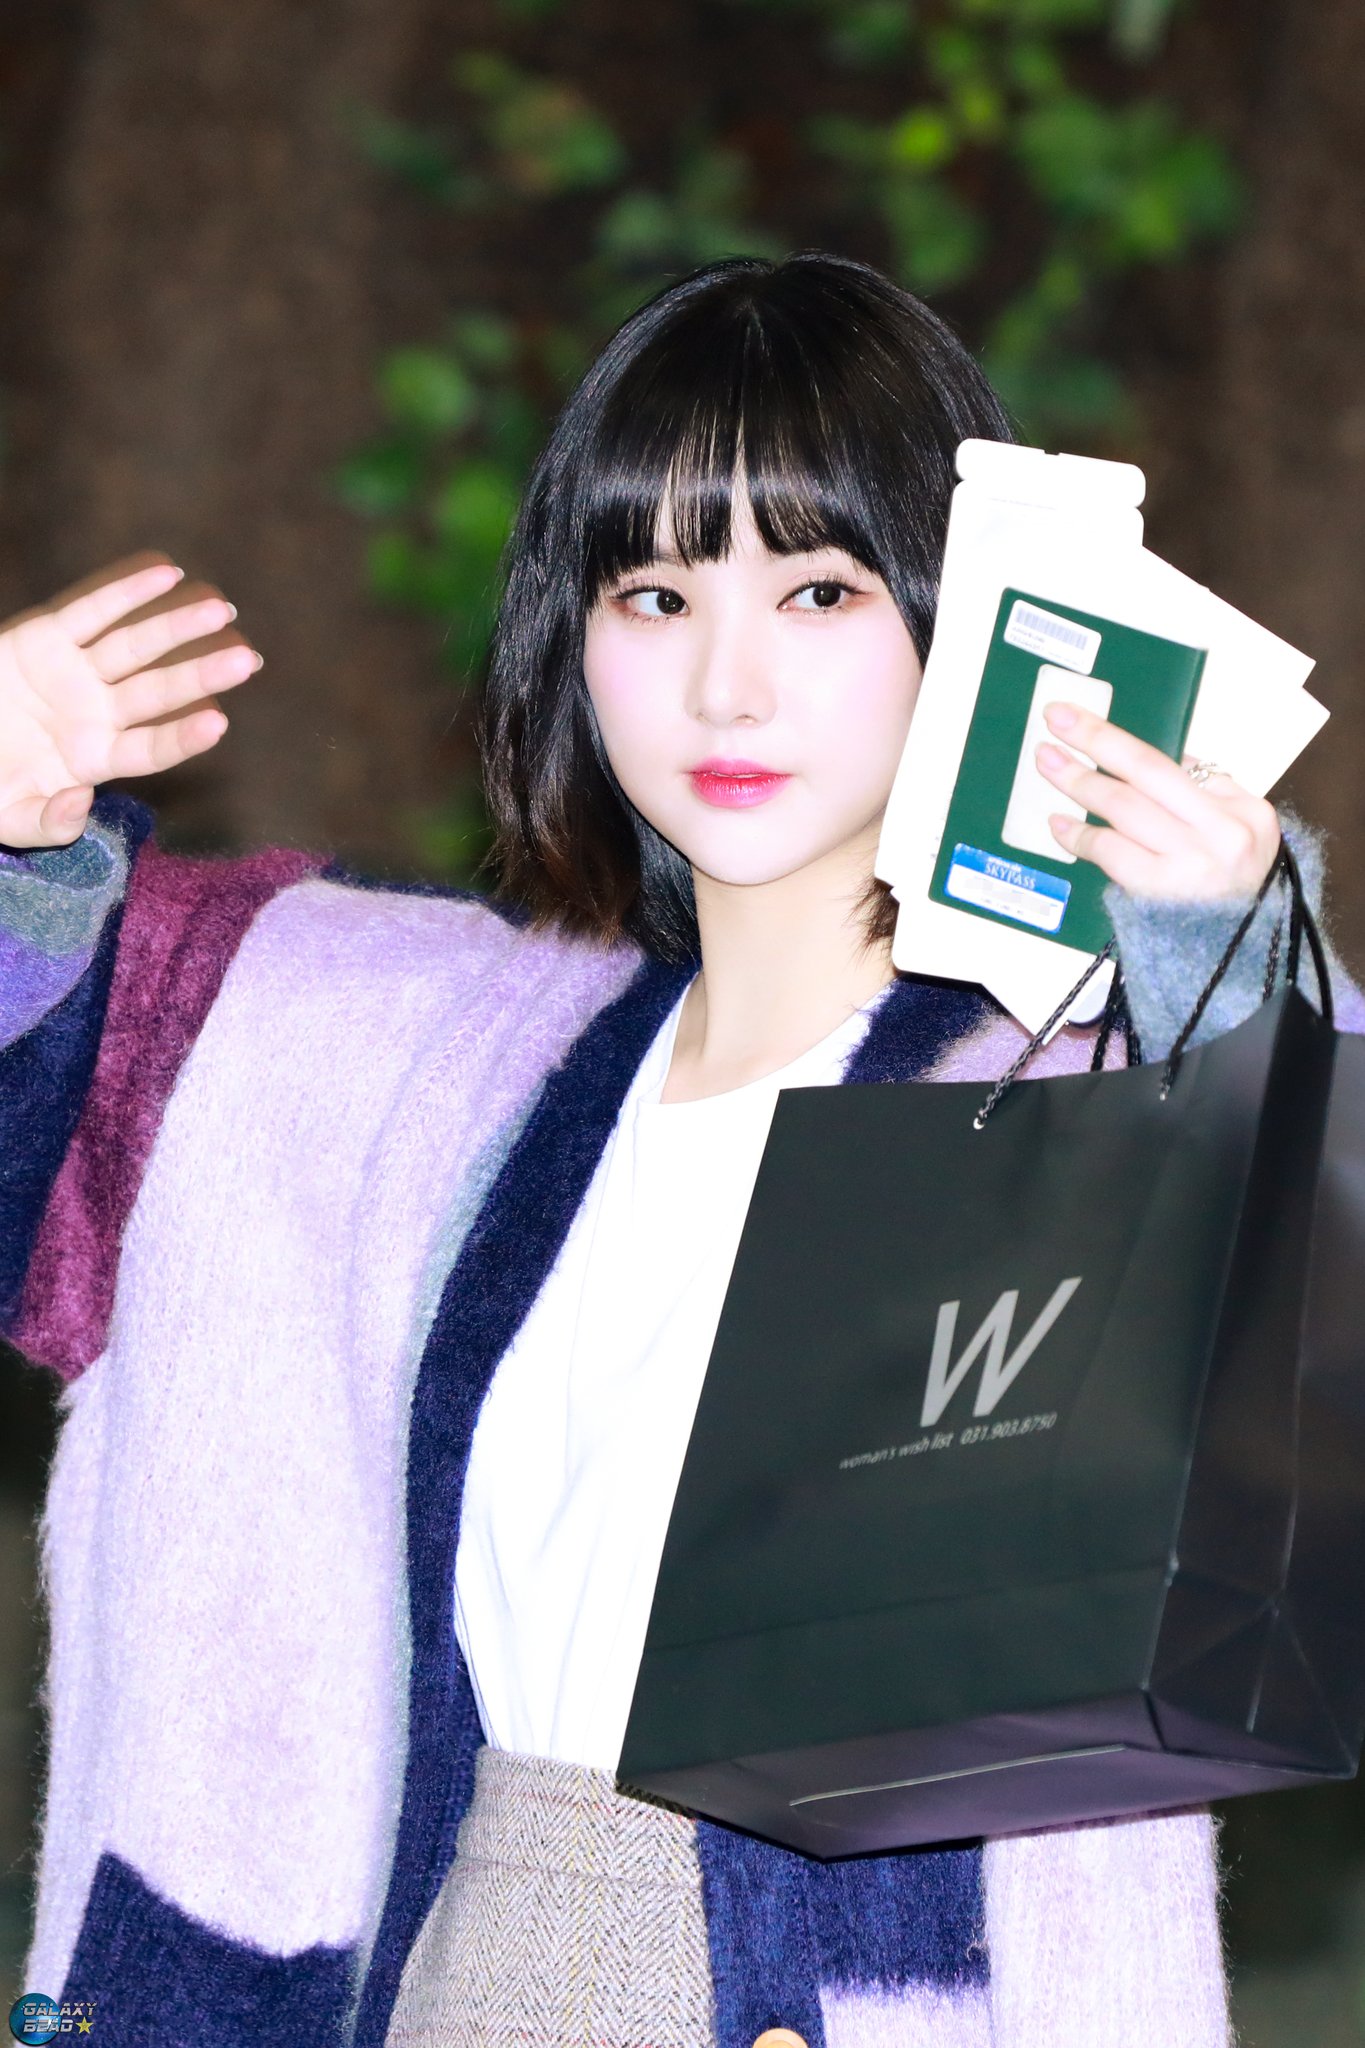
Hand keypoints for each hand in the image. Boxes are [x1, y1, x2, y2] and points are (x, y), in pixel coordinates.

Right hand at [0, 551, 261, 848]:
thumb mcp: (8, 820)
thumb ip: (46, 825)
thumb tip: (80, 801)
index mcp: (93, 761)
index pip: (149, 749)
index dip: (181, 736)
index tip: (218, 723)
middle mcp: (94, 714)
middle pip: (155, 692)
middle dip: (200, 675)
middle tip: (249, 660)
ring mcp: (73, 674)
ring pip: (132, 647)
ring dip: (175, 627)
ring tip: (220, 610)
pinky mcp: (44, 638)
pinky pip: (89, 611)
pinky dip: (125, 591)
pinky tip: (166, 573)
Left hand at [1035, 701, 1280, 900]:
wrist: (1239, 956)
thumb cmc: (1233, 888)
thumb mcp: (1244, 833)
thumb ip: (1206, 793)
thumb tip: (1153, 762)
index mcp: (1245, 811)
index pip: (1170, 765)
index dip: (1116, 739)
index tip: (1078, 718)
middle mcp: (1222, 833)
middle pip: (1145, 775)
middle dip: (1096, 742)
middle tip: (1053, 720)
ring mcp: (1191, 864)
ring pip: (1123, 809)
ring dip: (1079, 783)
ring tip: (1047, 763)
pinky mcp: (1160, 894)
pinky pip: (1110, 853)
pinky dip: (1080, 836)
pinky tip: (1058, 823)